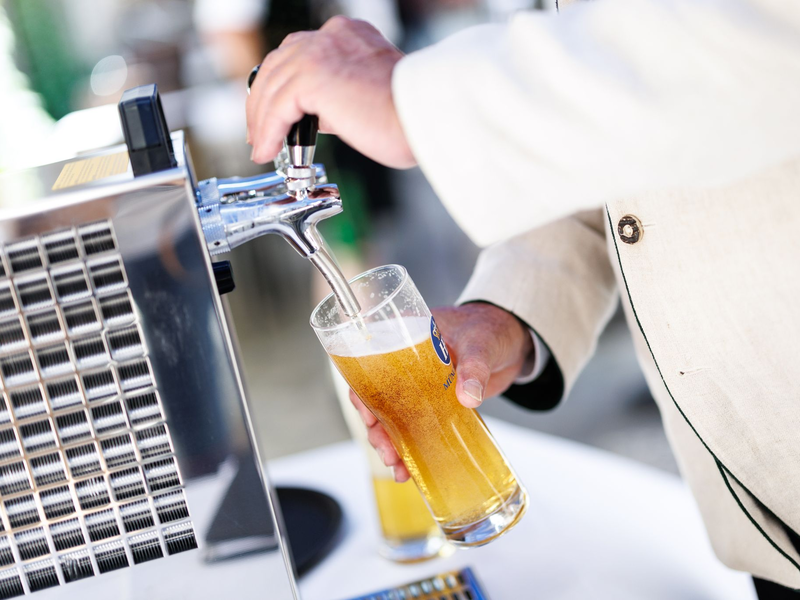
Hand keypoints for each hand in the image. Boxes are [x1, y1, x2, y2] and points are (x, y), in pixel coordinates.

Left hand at [246, 16, 415, 168]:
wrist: (427, 118)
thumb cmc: (408, 117)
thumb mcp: (366, 95)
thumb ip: (337, 95)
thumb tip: (313, 115)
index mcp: (347, 36)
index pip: (297, 55)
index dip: (278, 86)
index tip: (272, 114)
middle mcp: (332, 36)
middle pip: (277, 65)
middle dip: (262, 103)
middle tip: (259, 134)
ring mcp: (321, 52)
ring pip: (272, 87)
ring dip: (262, 123)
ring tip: (263, 149)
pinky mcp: (313, 77)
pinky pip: (276, 107)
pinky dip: (268, 131)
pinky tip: (267, 150)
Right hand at [349, 303, 533, 480]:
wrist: (513, 339)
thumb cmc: (490, 328)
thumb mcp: (481, 344)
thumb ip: (475, 368)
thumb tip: (468, 397)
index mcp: (404, 336)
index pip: (369, 366)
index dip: (362, 393)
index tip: (369, 418)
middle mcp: (404, 362)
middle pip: (376, 398)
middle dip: (377, 429)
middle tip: (387, 452)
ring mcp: (418, 384)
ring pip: (393, 416)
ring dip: (391, 442)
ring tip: (398, 467)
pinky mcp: (434, 402)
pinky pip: (416, 424)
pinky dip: (412, 445)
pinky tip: (411, 466)